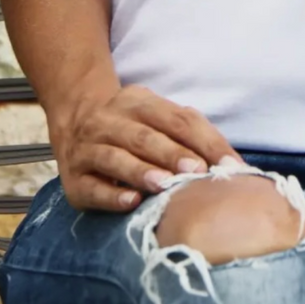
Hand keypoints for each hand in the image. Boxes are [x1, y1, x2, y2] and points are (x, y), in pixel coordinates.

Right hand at [48, 83, 244, 212]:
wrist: (73, 123)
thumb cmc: (134, 128)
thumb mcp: (159, 118)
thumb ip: (191, 135)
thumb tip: (231, 164)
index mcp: (138, 102)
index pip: (177, 118)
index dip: (204, 141)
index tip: (228, 165)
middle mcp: (109, 121)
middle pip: (144, 136)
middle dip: (172, 153)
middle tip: (196, 171)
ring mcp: (87, 149)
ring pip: (115, 157)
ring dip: (141, 171)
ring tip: (164, 185)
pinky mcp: (73, 180)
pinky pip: (91, 187)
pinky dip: (111, 195)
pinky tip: (130, 201)